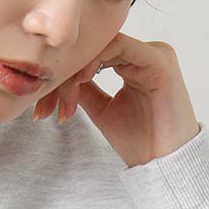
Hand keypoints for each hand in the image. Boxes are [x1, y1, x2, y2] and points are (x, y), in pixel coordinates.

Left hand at [32, 32, 201, 168]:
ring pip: (105, 44)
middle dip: (68, 70)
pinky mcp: (160, 61)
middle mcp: (145, 54)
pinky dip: (98, 58)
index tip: (45, 101)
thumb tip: (58, 74)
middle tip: (46, 100)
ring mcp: (155, 54)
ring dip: (79, 65)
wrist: (164, 164)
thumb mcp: (102, 109)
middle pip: (97, 47)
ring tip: (66, 91)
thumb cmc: (140, 141)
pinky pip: (122, 47)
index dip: (67, 71)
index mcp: (134, 63)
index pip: (94, 53)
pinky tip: (83, 78)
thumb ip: (84, 88)